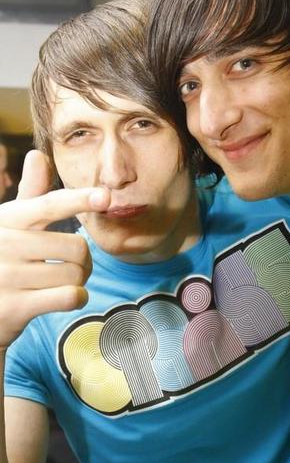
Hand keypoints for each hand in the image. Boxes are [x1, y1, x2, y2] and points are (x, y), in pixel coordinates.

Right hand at [0, 150, 109, 350]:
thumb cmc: (1, 261)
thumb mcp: (9, 225)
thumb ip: (30, 194)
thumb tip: (38, 155)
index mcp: (7, 220)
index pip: (49, 205)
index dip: (80, 199)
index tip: (106, 196)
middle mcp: (5, 245)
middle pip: (76, 247)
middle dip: (84, 261)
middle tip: (71, 266)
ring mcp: (7, 277)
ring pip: (76, 274)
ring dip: (79, 282)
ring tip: (60, 283)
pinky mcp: (15, 307)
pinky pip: (70, 296)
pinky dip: (78, 298)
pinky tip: (67, 298)